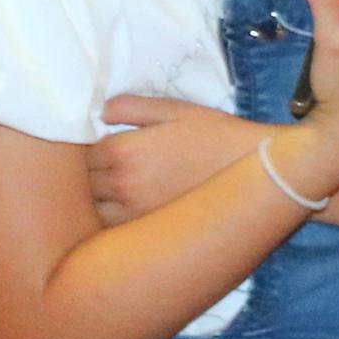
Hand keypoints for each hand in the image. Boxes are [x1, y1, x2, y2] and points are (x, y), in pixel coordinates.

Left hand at [88, 96, 262, 225]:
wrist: (257, 171)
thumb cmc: (218, 135)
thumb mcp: (176, 110)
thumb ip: (131, 107)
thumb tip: (100, 112)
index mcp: (122, 150)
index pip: (81, 153)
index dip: (90, 149)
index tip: (105, 148)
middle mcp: (120, 183)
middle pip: (82, 182)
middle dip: (90, 174)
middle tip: (111, 169)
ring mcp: (132, 211)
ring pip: (92, 209)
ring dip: (97, 201)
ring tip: (118, 192)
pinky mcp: (149, 232)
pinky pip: (113, 230)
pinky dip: (113, 222)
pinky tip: (131, 211)